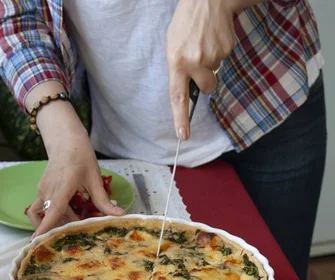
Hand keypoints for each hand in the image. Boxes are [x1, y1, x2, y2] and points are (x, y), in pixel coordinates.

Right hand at [24, 84, 123, 236]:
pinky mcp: (40, 190)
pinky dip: (50, 214)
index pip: (52, 211)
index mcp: (63, 187)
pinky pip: (41, 207)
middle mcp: (48, 190)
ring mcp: (42, 190)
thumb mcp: (94, 178)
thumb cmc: (81, 156)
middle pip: (50, 217)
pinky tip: (67, 214)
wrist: (65, 141)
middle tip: (77, 232)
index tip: (37, 240)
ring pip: (44, 214)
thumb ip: (103, 201)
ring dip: (55, 222)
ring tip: (74, 222)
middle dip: (60, 228)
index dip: (45, 227)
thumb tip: (119, 215)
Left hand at [166, 0, 235, 140]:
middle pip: (207, 89)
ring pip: (216, 74)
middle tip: (200, 61)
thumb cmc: (186, 23)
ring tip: (205, 43)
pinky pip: (224, 61)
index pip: (178, 97)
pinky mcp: (227, 50)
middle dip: (206, 82)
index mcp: (176, 62)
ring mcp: (212, 56)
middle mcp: (195, 62)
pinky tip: (214, 38)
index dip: (180, 118)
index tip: (183, 136)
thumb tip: (188, 92)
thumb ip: (178, 70)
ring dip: (212, 64)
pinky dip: (220, 52)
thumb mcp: (172, 45)